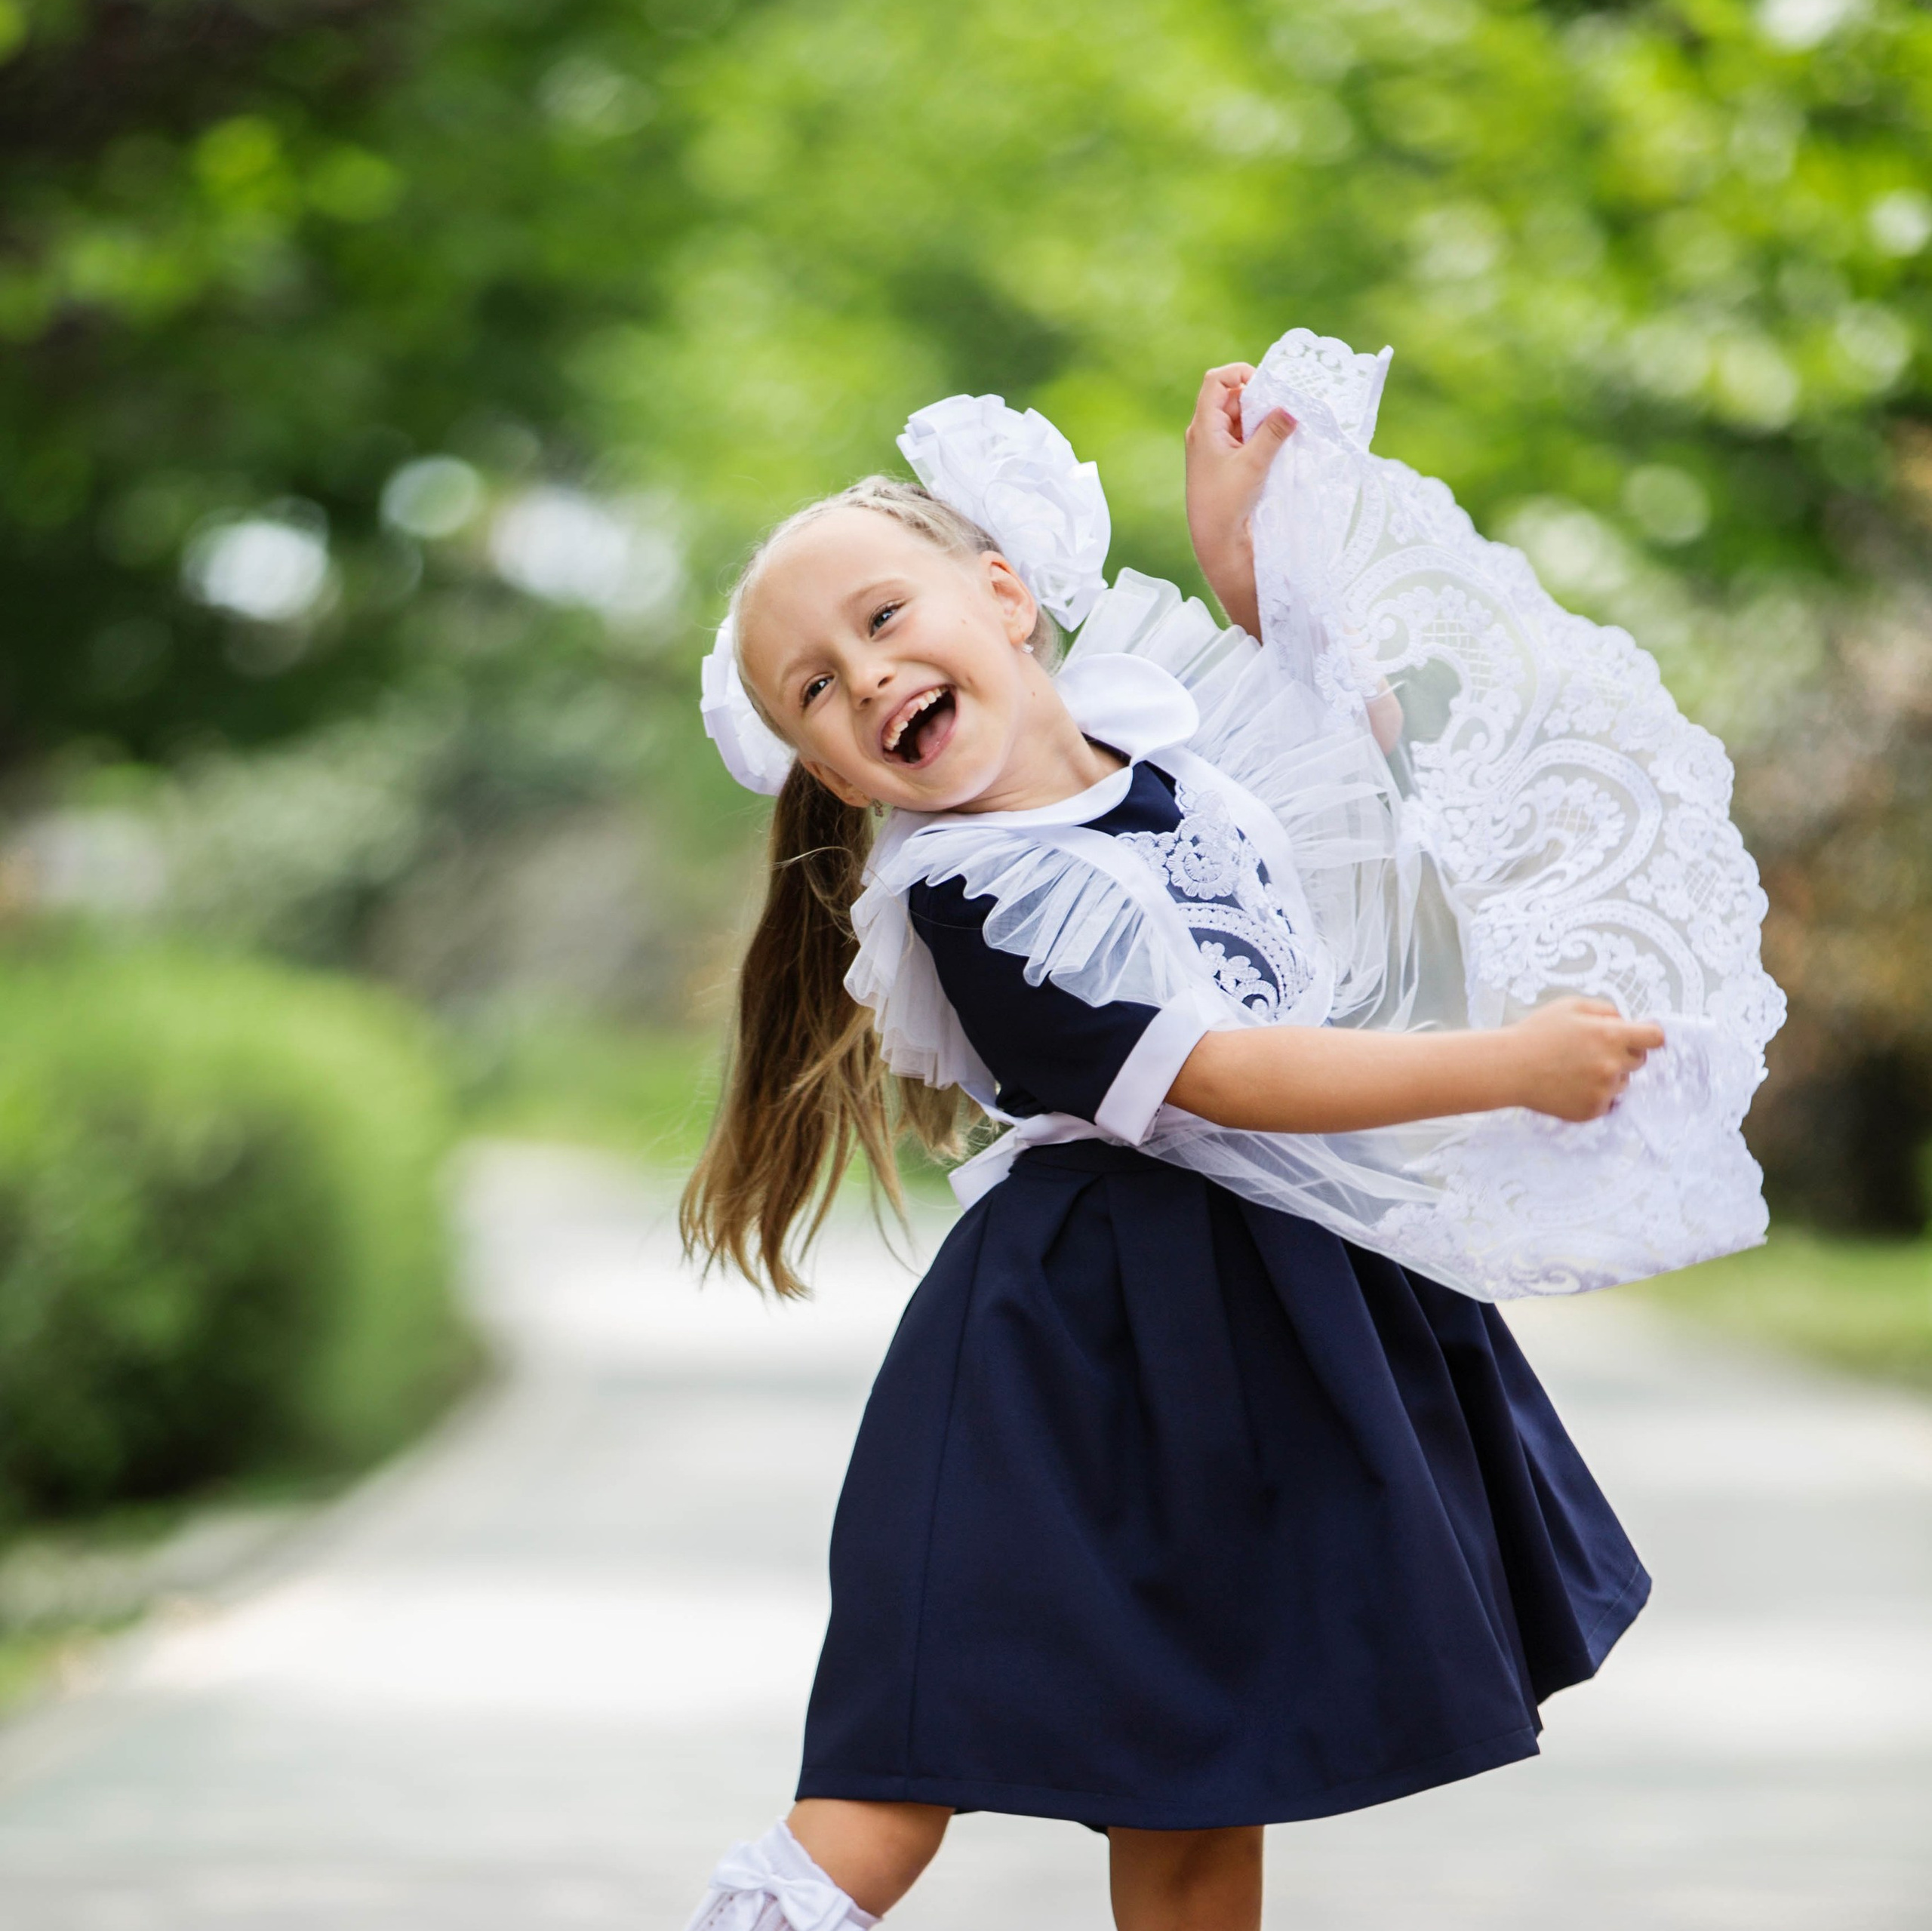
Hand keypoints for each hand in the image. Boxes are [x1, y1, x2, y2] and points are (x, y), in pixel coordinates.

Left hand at [1184, 363, 1295, 637]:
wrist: (1215, 542)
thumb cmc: (1226, 503)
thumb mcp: (1253, 464)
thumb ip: (1272, 432)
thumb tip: (1292, 407)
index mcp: (1204, 427)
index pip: (1216, 381)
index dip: (1240, 373)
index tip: (1266, 385)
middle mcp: (1206, 433)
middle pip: (1232, 398)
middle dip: (1258, 398)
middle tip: (1283, 408)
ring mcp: (1215, 448)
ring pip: (1240, 418)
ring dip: (1262, 418)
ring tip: (1284, 427)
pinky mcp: (1226, 463)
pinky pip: (1243, 437)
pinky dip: (1260, 435)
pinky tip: (1278, 443)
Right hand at [1505, 998, 1666, 1121]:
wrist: (1509, 1068)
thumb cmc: (1537, 1033)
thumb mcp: (1571, 1005)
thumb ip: (1606, 1009)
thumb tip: (1626, 1021)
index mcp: (1611, 1035)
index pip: (1655, 1038)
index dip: (1648, 1036)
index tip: (1640, 1037)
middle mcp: (1612, 1065)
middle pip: (1639, 1061)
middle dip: (1623, 1054)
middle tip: (1592, 1051)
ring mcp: (1603, 1091)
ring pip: (1623, 1083)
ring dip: (1608, 1076)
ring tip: (1576, 1069)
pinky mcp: (1593, 1110)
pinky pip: (1607, 1102)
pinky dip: (1594, 1095)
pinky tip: (1571, 1085)